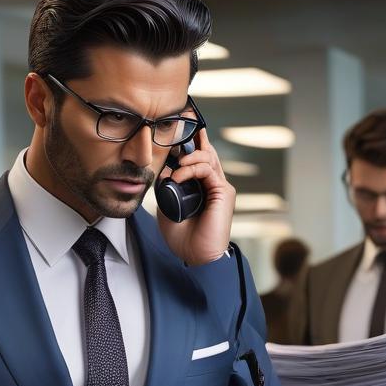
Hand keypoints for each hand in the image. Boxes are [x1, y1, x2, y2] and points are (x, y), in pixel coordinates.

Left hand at [156, 127, 235, 265]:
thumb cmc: (183, 238)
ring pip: (207, 158)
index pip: (199, 160)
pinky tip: (177, 178)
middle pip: (207, 153)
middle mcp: (214, 185)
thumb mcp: (167, 209)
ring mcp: (220, 187)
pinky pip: (207, 170)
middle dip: (194, 139)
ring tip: (174, 169)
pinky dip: (190, 170)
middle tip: (180, 129)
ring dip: (188, 158)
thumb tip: (162, 172)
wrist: (196, 256)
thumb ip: (166, 190)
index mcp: (203, 188)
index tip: (177, 135)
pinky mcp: (223, 192)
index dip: (190, 146)